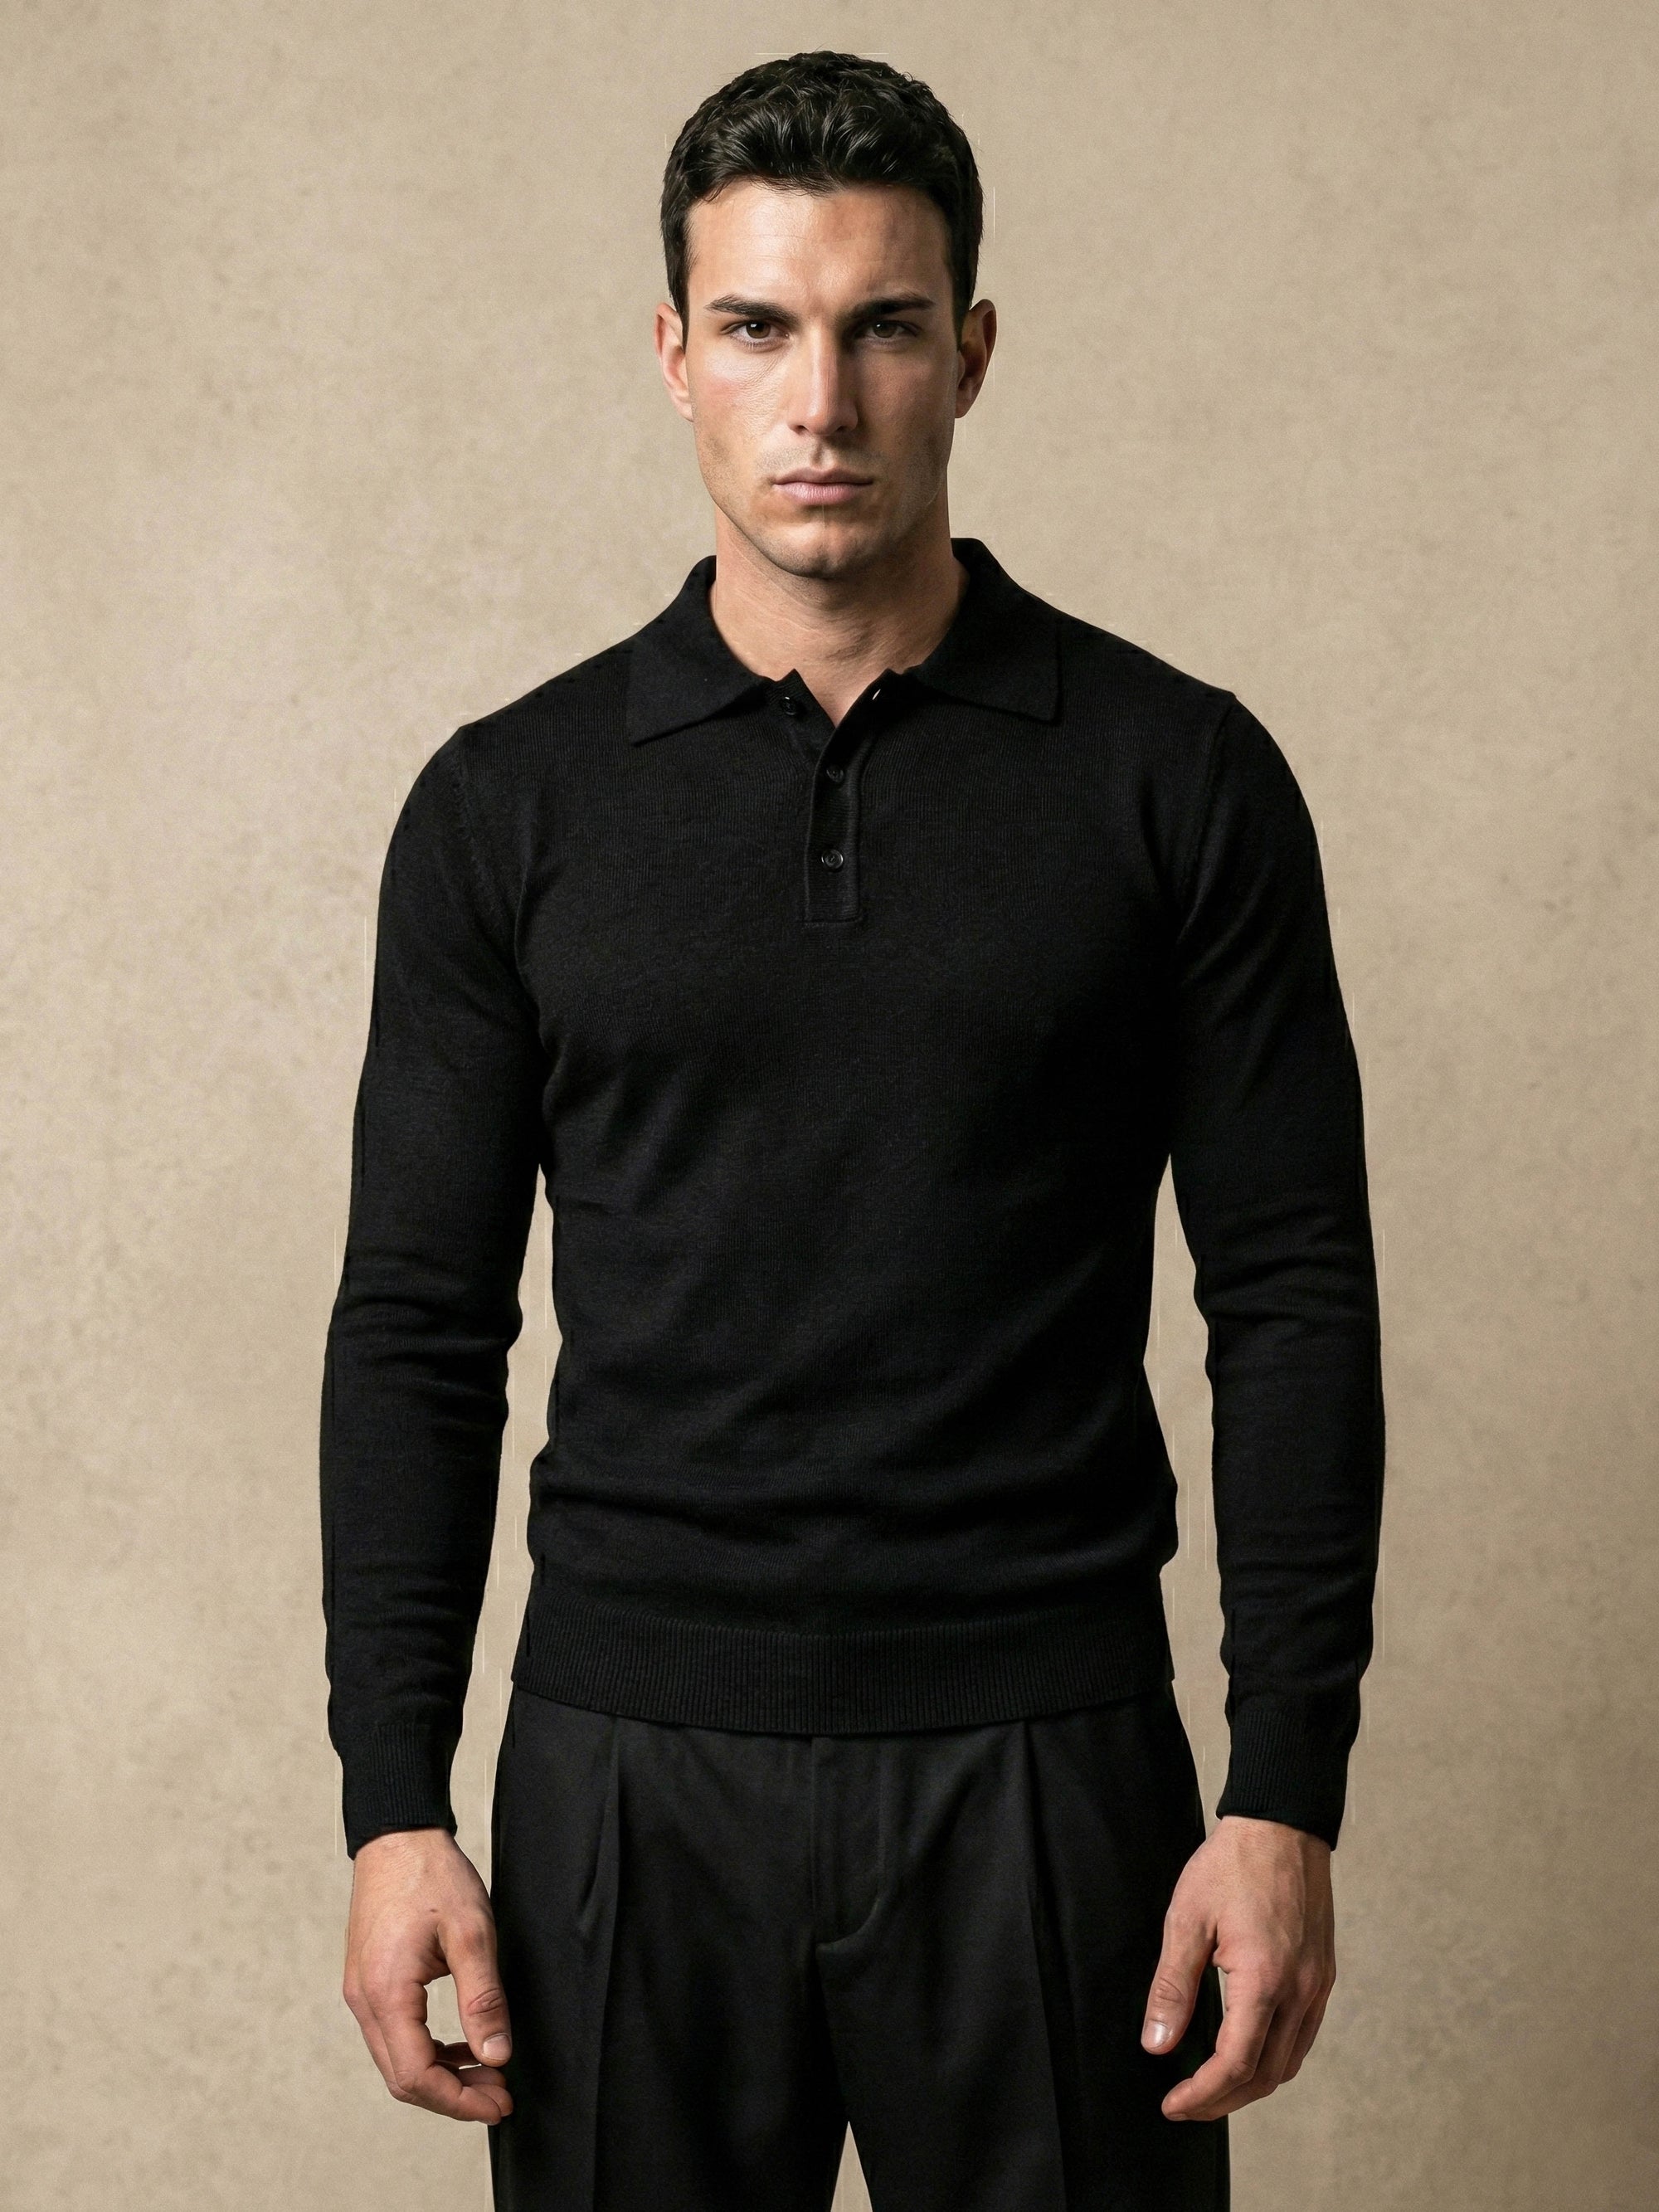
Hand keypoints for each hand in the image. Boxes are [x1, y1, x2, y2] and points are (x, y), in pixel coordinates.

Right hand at [342, 1826, 513, 2123]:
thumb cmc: (432, 1876)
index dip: (460, 2101)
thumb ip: (483, 1998)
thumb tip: (497, 2056)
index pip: (417, 2076)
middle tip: (500, 2095)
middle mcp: (364, 2001)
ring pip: (398, 2061)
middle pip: (403, 2078)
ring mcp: (361, 1993)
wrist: (398, 1835)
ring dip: (442, 2075)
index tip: (500, 2102)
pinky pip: (395, 2036)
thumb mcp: (472, 1932)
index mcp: (386, 1993)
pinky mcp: (368, 1983)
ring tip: (489, 2071)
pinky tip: (462, 2044)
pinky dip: (428, 2051)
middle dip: (454, 2096)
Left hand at [1140, 1813, 1334, 2121]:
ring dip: (1251, 2085)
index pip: (1235, 2064)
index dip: (1202, 2095)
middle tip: (1186, 2105)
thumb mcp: (1187, 1919)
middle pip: (1266, 2076)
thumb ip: (1173, 1986)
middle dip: (1224, 2100)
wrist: (1282, 1824)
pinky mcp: (1322, 1975)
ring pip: (1290, 2062)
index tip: (1172, 2104)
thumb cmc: (1233, 1864)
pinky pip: (1303, 2037)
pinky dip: (1275, 2059)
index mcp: (1265, 1981)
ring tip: (1212, 2088)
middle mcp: (1300, 1991)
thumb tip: (1158, 2045)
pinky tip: (1248, 2052)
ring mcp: (1317, 1985)